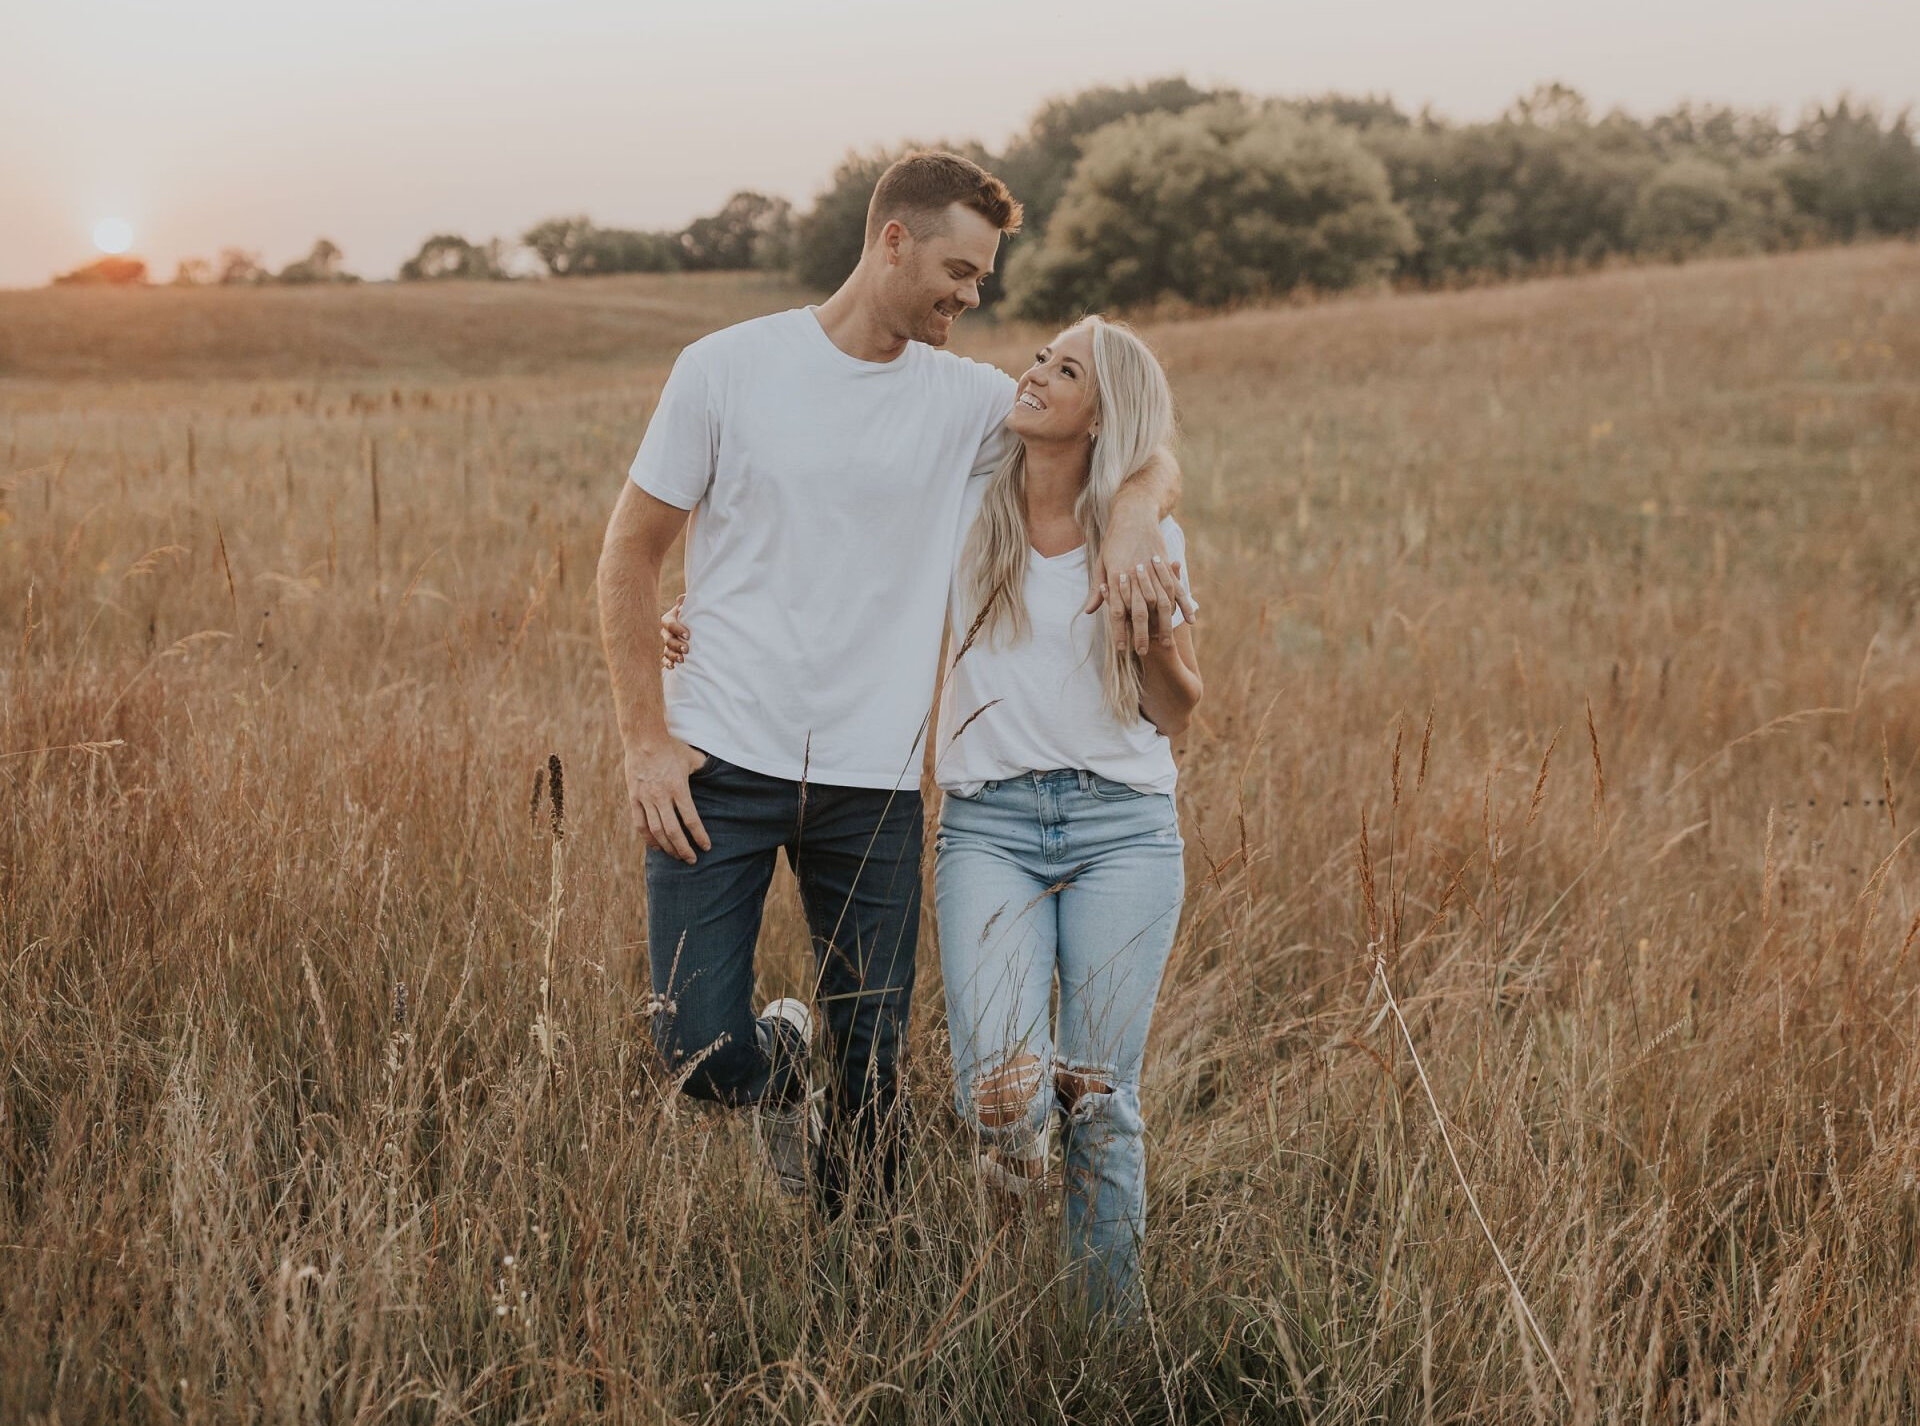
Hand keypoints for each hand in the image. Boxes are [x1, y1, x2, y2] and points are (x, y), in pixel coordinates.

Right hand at [622, 736, 710, 863]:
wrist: (643, 738)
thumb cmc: (671, 747)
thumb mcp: (692, 757)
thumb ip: (704, 769)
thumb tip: (718, 773)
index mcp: (678, 788)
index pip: (691, 819)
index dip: (699, 835)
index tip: (706, 847)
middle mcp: (661, 796)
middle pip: (673, 831)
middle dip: (683, 849)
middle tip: (691, 860)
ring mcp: (646, 798)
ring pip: (656, 830)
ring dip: (667, 847)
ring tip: (676, 856)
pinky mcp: (634, 798)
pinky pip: (640, 824)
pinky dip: (648, 838)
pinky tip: (656, 846)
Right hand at [659, 594, 688, 669]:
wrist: (699, 624)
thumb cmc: (695, 613)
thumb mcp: (692, 606)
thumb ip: (687, 602)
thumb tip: (682, 599)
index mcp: (669, 619)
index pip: (669, 624)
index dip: (677, 629)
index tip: (688, 635)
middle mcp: (667, 632)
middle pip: (668, 639)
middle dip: (677, 645)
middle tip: (687, 649)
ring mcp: (668, 643)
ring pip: (667, 650)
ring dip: (673, 655)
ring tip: (682, 659)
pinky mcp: (670, 653)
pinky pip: (666, 659)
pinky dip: (668, 663)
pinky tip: (673, 666)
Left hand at [1085, 527, 1198, 654]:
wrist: (1134, 514)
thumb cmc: (1114, 540)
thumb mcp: (1101, 563)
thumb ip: (1098, 589)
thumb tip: (1089, 612)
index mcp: (1116, 577)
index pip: (1117, 611)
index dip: (1119, 631)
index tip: (1121, 648)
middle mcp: (1135, 576)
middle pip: (1139, 612)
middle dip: (1141, 634)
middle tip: (1143, 652)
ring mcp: (1153, 571)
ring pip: (1161, 604)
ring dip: (1163, 625)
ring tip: (1165, 642)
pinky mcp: (1166, 566)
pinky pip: (1178, 589)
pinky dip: (1185, 605)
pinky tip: (1190, 620)